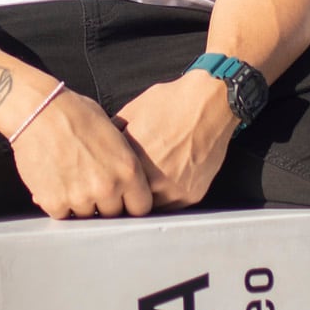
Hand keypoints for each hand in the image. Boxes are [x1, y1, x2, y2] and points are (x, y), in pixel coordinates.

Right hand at [7, 88, 153, 218]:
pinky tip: (55, 181)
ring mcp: (80, 198)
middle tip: (90, 183)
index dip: (130, 203)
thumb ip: (123, 163)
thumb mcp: (113, 133)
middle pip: (112, 216)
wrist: (37, 111)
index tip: (121, 199)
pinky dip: (58, 203)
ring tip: (70, 178)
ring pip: (86, 217)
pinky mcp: (54, 202)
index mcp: (128, 170)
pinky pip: (62, 214)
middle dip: (104, 204)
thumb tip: (127, 181)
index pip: (140, 208)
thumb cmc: (74, 113)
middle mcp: (107, 188)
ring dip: (80, 204)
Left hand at [116, 75, 237, 210]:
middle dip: (126, 193)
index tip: (108, 181)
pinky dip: (165, 197)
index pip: (113, 185)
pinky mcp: (192, 194)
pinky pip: (172, 205)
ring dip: (146, 199)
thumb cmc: (171, 103)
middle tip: (124, 186)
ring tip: (146, 183)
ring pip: (151, 206)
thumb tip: (100, 150)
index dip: (110, 182)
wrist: (209, 102)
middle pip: (130, 200)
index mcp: (133, 160)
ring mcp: (175, 189)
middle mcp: (154, 179)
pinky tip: (164, 181)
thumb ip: (114, 137)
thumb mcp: (131, 113)